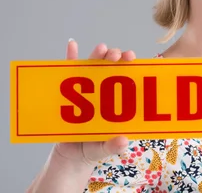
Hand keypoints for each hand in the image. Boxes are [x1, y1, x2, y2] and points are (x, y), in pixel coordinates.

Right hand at [52, 39, 136, 166]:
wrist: (70, 156)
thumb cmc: (92, 149)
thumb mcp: (104, 149)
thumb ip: (112, 146)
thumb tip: (123, 141)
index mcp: (116, 101)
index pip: (127, 78)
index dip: (131, 66)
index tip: (133, 59)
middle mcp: (103, 89)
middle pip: (111, 67)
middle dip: (115, 56)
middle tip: (117, 55)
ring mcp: (86, 88)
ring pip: (93, 66)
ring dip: (97, 54)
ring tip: (101, 48)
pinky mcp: (68, 90)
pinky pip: (68, 71)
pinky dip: (70, 57)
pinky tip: (72, 44)